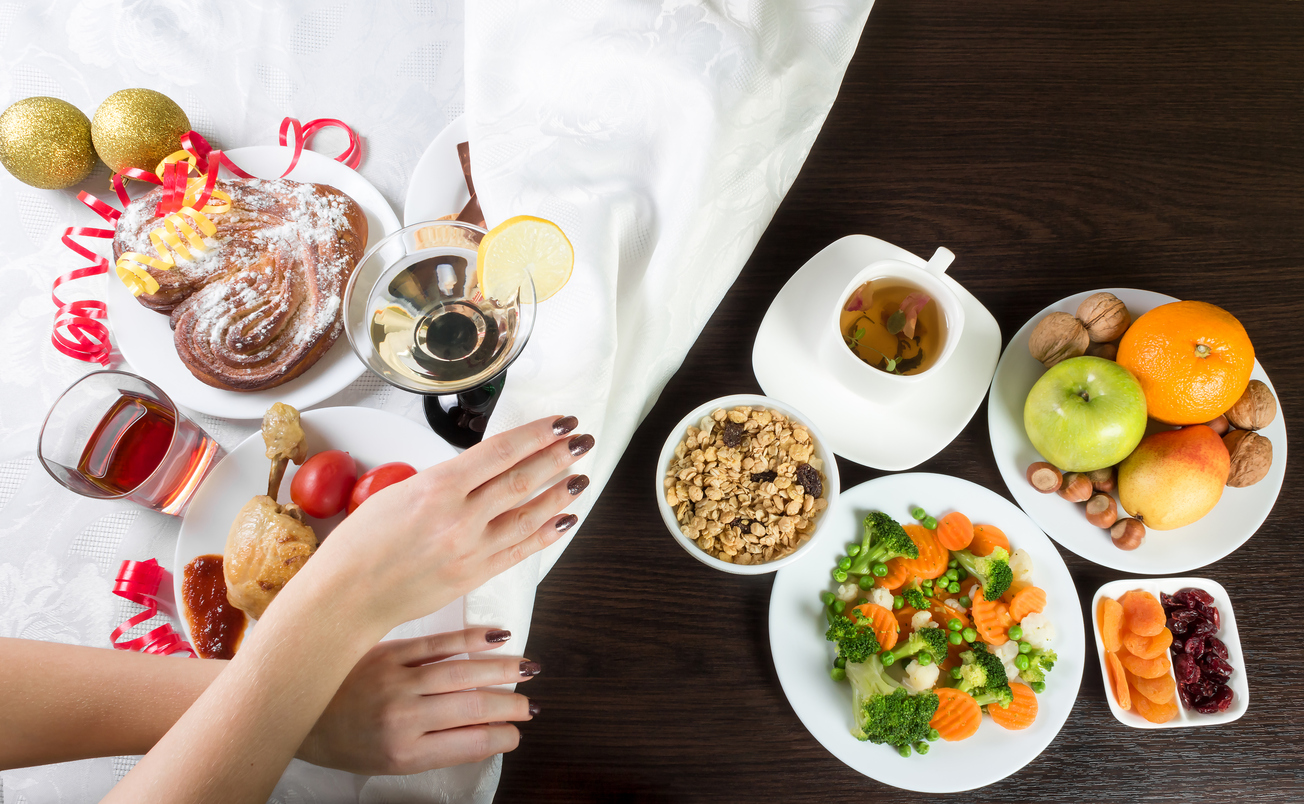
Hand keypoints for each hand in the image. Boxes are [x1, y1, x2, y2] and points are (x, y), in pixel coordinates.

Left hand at [296, 628, 536, 774]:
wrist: (298, 711)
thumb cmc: (347, 742)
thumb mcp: (391, 761)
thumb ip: (437, 749)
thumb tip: (486, 737)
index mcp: (405, 751)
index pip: (470, 743)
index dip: (502, 737)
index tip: (517, 734)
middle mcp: (404, 716)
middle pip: (473, 706)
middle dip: (511, 704)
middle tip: (531, 704)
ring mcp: (397, 680)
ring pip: (463, 671)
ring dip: (503, 669)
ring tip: (529, 669)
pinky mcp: (389, 650)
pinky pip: (439, 643)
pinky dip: (472, 639)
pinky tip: (498, 637)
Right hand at [300, 415, 591, 632]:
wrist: (346, 598)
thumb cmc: (360, 546)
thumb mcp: (396, 495)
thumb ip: (441, 483)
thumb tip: (473, 472)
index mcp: (436, 488)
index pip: (500, 451)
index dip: (537, 434)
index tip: (560, 422)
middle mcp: (459, 517)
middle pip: (522, 479)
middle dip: (558, 457)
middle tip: (583, 440)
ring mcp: (470, 549)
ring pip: (529, 514)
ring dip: (560, 493)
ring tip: (582, 476)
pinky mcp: (474, 576)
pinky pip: (520, 550)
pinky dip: (546, 533)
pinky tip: (564, 519)